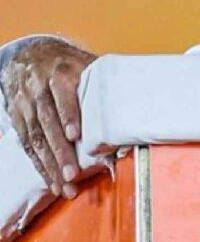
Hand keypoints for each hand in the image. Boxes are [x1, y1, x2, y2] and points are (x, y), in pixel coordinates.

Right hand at [1, 39, 95, 197]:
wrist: (30, 55)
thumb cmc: (68, 63)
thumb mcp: (86, 63)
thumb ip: (105, 79)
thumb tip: (139, 96)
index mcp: (60, 73)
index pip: (62, 95)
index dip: (68, 114)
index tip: (76, 135)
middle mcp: (39, 90)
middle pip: (47, 123)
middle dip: (59, 151)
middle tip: (72, 174)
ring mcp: (25, 106)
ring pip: (35, 139)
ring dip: (50, 165)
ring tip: (65, 186)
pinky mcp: (17, 119)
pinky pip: (27, 146)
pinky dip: (39, 165)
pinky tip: (52, 181)